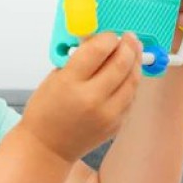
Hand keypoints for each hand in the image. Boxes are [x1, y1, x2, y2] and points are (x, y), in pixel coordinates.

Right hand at [21, 31, 142, 162]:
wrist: (48, 147)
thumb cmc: (46, 110)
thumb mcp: (55, 77)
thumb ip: (79, 59)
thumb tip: (99, 39)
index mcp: (69, 83)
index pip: (98, 50)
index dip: (107, 37)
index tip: (109, 35)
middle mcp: (91, 99)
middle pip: (121, 63)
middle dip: (128, 45)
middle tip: (129, 37)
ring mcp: (107, 114)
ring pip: (132, 80)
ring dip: (135, 61)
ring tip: (134, 51)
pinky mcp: (117, 124)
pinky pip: (131, 97)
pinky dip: (131, 82)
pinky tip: (129, 73)